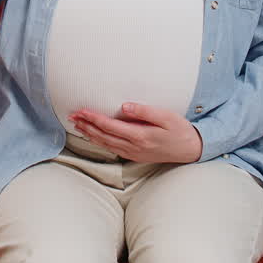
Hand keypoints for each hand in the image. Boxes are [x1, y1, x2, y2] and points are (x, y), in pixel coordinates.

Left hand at [69, 103, 202, 163]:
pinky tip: (94, 136)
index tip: (82, 110)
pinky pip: (112, 148)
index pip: (110, 126)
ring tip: (77, 125)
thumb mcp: (166, 116)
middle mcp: (134, 147)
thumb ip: (145, 111)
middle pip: (103, 136)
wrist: (191, 150)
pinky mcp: (135, 156)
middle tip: (72, 116)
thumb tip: (124, 106)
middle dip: (86, 126)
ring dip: (90, 134)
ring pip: (106, 144)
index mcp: (140, 136)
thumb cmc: (180, 130)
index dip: (94, 118)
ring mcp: (134, 153)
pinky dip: (100, 141)